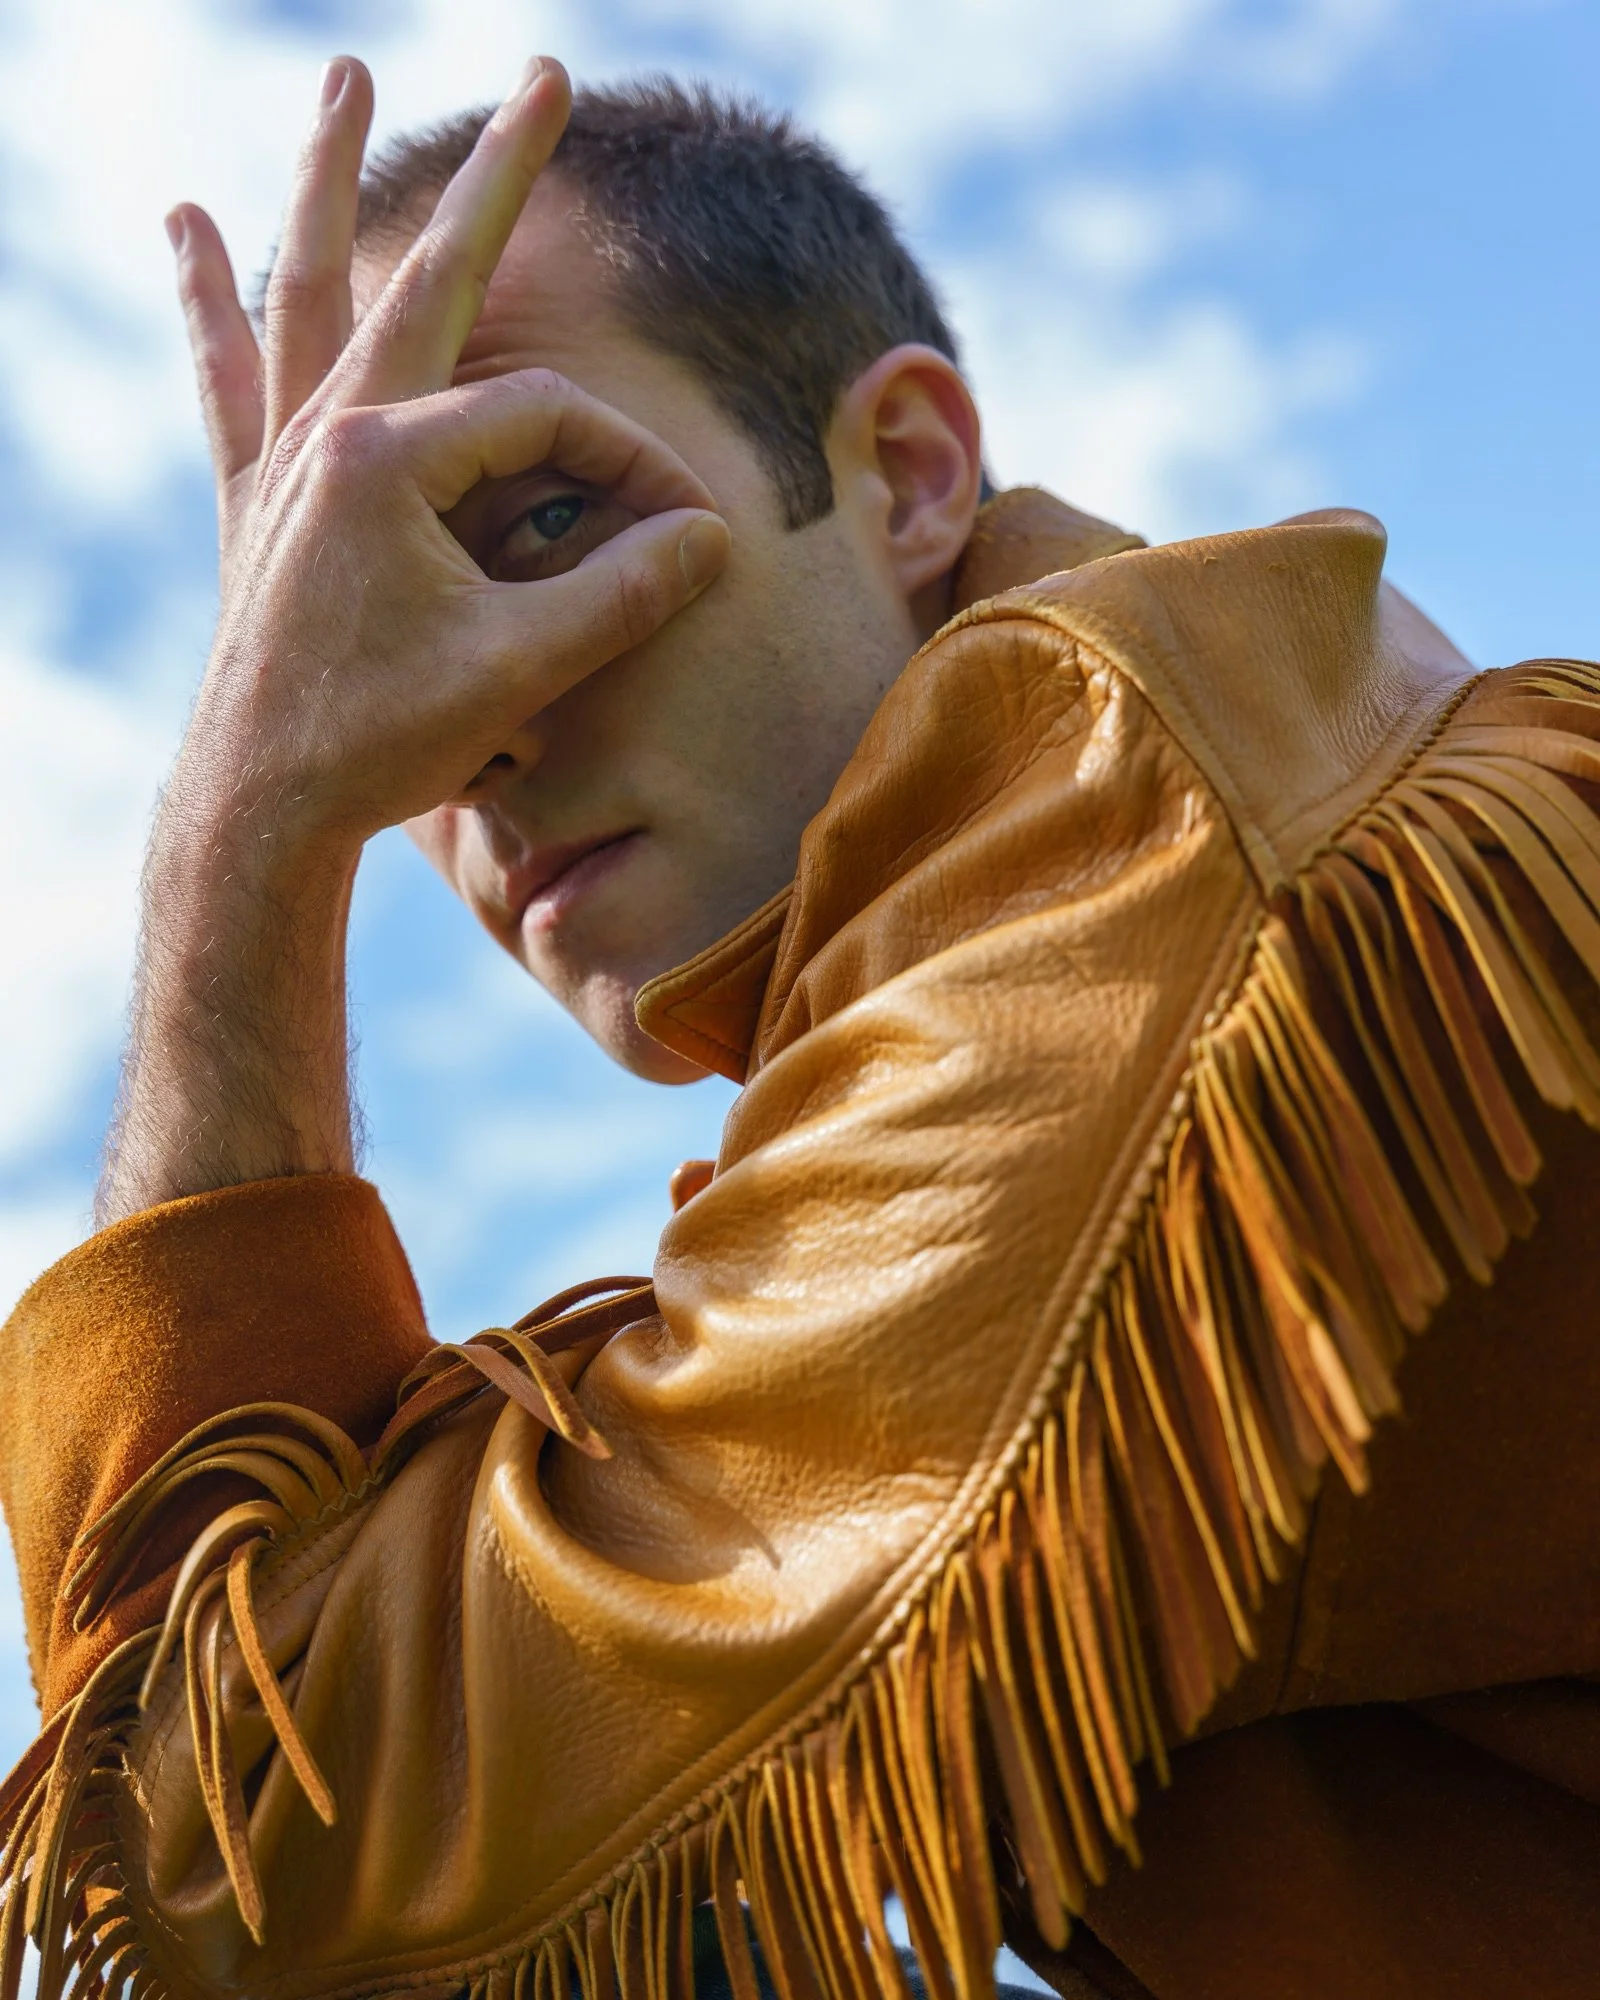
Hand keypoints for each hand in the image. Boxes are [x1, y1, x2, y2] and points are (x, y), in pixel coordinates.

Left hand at [168, 53, 727, 854]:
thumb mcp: (525, 668)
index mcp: (392, 459)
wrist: (263, 809)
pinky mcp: (256, 500)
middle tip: (548, 74)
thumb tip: (709, 535)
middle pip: (431, 276)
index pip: (547, 418)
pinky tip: (188, 227)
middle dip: (500, 179)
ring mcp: (284, 462)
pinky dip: (212, 301)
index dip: (627, 462)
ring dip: (332, 180)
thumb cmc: (385, 740)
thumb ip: (624, 592)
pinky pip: (228, 377)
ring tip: (345, 80)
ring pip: (312, 289)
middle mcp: (329, 434)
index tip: (679, 529)